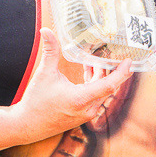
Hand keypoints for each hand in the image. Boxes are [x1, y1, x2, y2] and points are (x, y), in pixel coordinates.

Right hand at [13, 28, 133, 142]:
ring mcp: (86, 113)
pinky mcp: (83, 115)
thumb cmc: (36, 102)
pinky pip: (96, 96)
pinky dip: (95, 83)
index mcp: (81, 99)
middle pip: (109, 87)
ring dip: (102, 75)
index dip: (121, 73)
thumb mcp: (44, 74)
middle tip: (116, 53)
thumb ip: (50, 51)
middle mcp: (88, 108)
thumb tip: (46, 30)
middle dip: (113, 70)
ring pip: (102, 91)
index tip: (129, 61)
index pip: (109, 85)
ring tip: (98, 58)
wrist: (27, 126)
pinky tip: (89, 71)